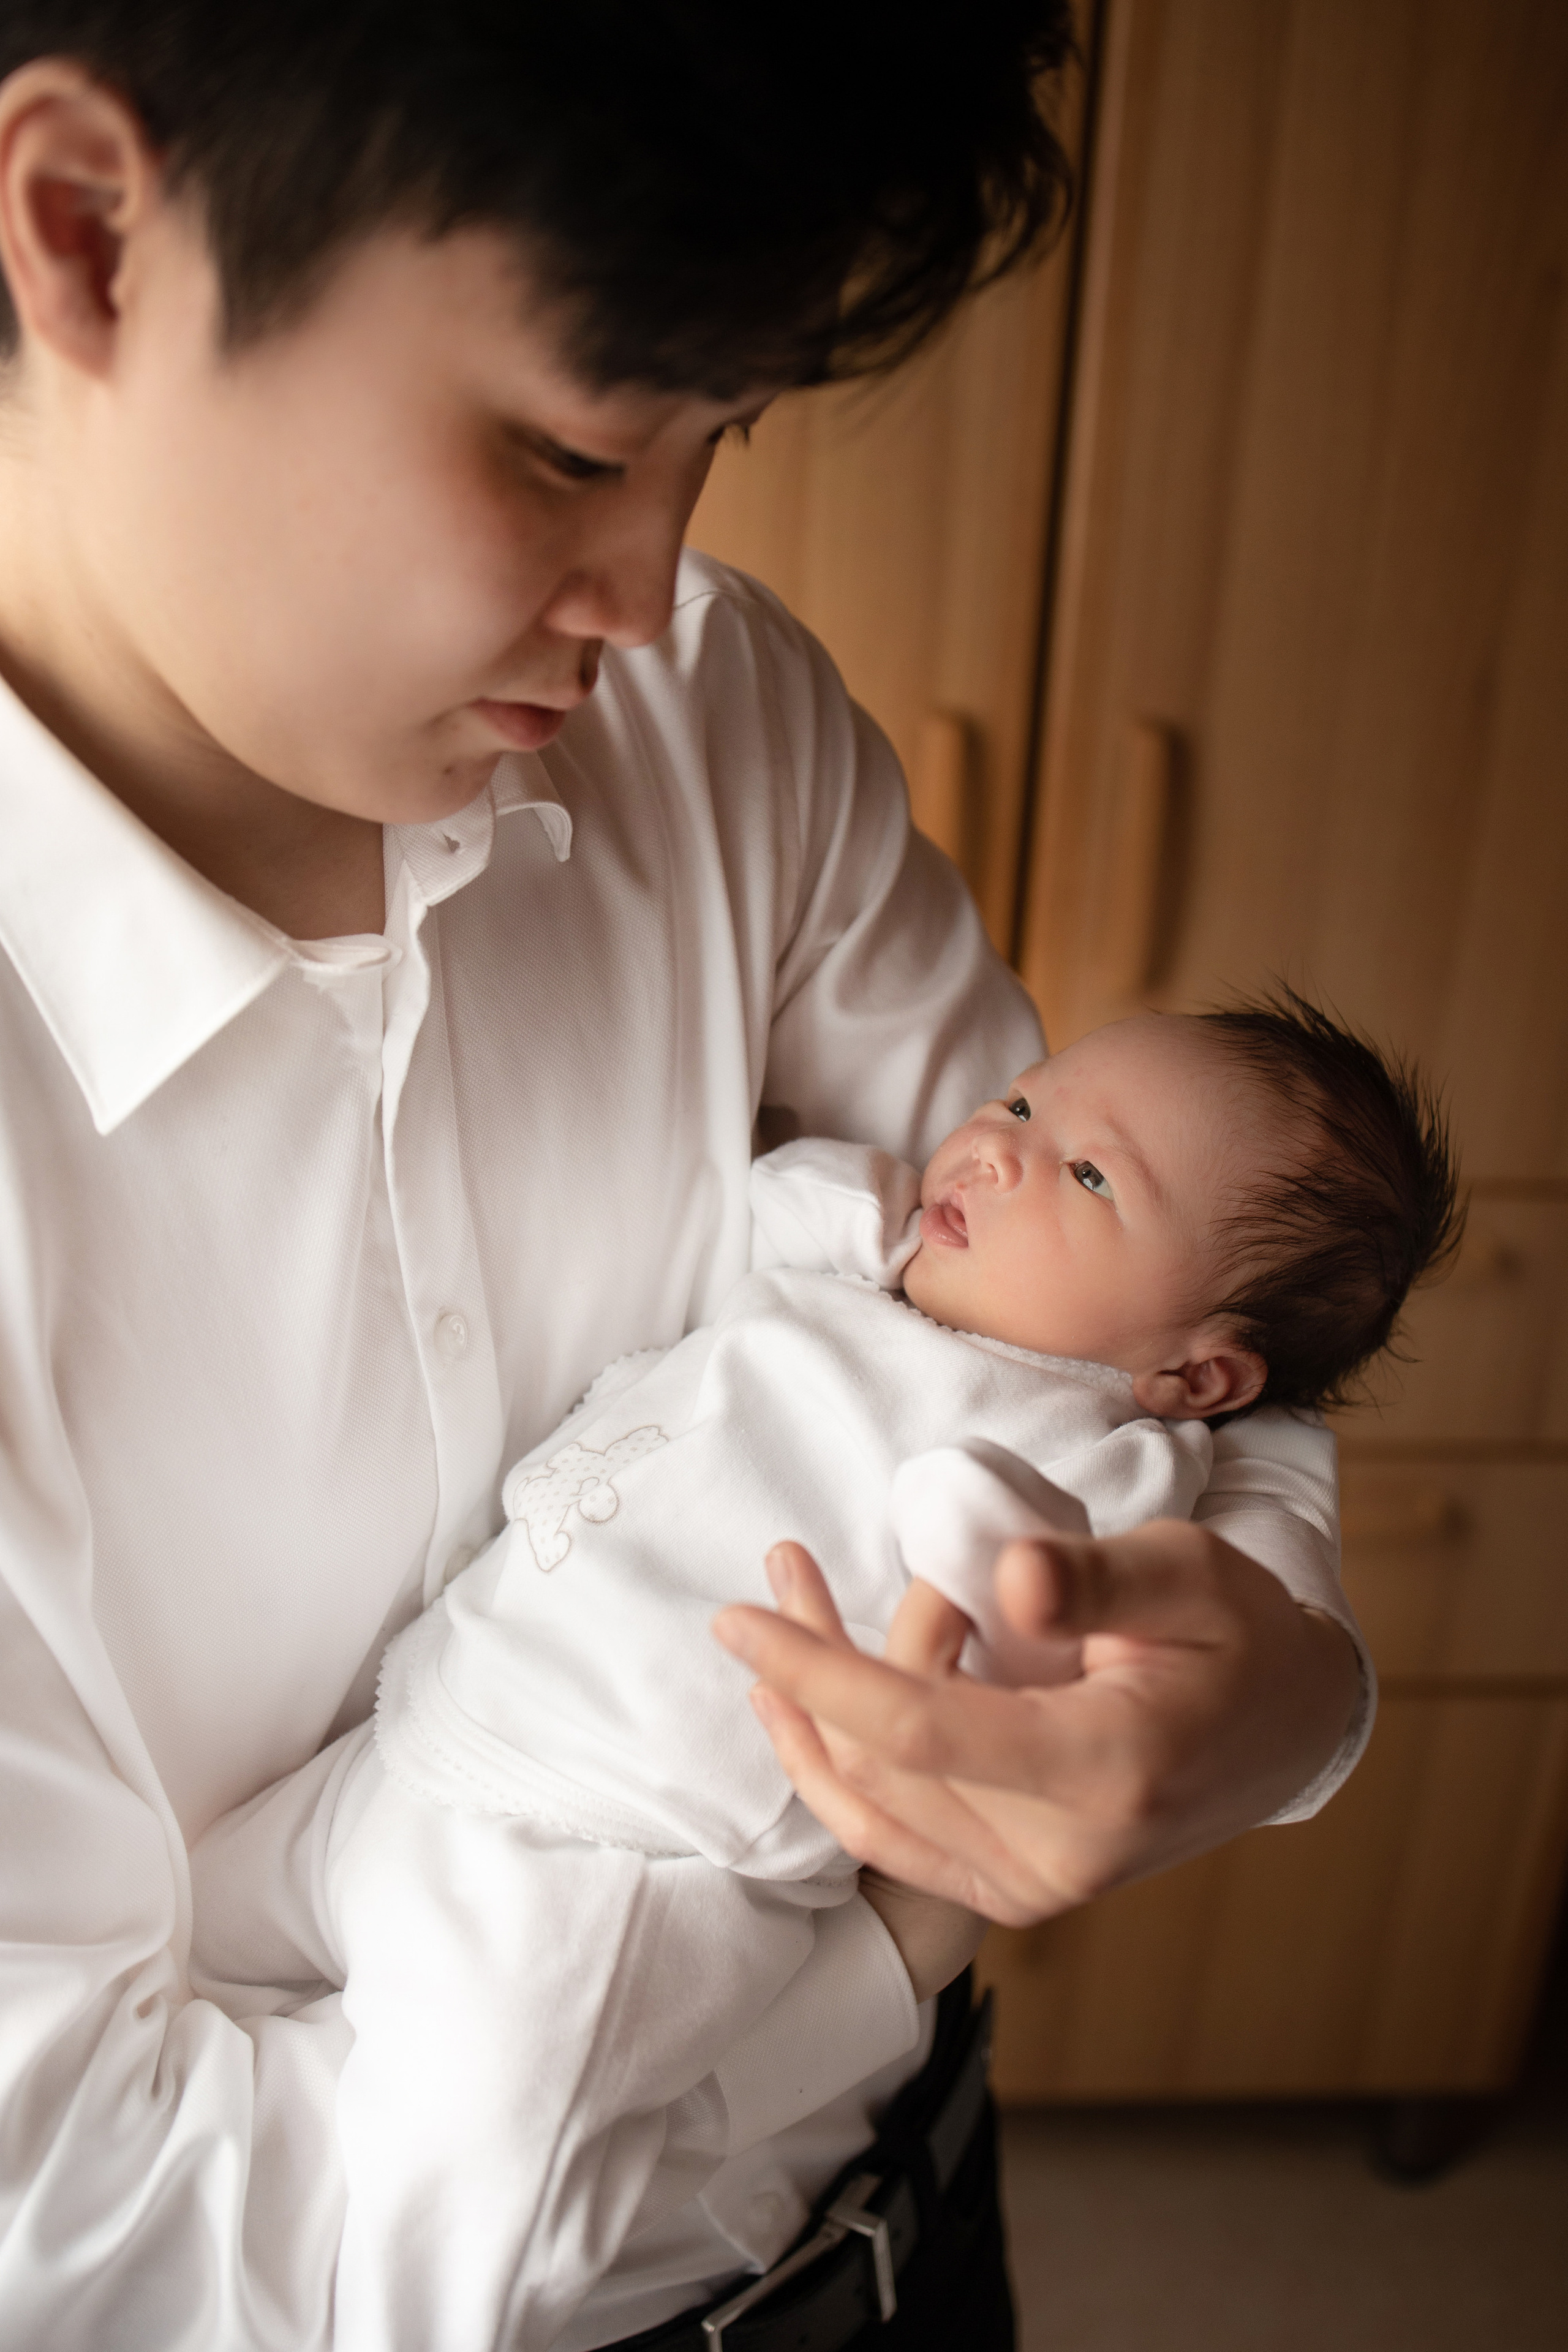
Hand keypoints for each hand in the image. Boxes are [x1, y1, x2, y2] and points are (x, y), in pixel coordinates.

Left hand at [713, 1524, 1361, 1926]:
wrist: (1284, 1731)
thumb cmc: (1237, 1634)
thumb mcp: (1189, 1573)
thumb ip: (1099, 1577)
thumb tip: (1011, 1579)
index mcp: (1109, 1770)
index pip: (924, 1732)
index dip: (821, 1675)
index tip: (739, 1619)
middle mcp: (1064, 1855)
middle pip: (886, 1762)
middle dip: (818, 1663)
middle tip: (791, 1564)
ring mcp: (1037, 1886)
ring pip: (874, 1803)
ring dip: (810, 1708)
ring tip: (783, 1604)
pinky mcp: (1014, 1891)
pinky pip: (893, 1838)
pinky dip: (832, 1771)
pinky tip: (787, 1708)